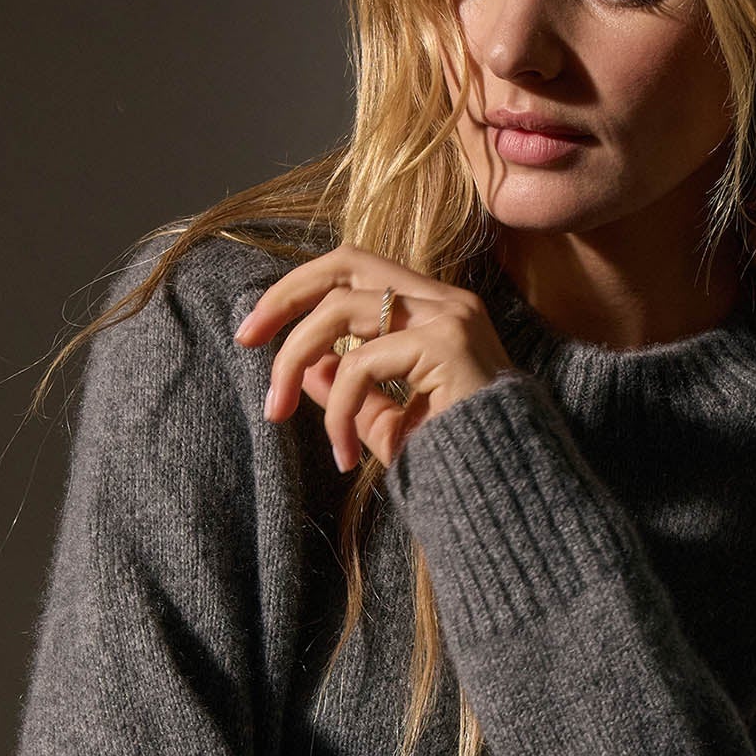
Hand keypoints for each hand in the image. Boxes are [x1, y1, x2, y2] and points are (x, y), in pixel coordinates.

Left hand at [233, 243, 514, 472]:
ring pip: (341, 311)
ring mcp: (449, 317)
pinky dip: (340, 410)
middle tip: (245, 340)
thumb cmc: (458, 461)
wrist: (510, 492)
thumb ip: (352, 390)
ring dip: (295, 360)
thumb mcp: (391, 421)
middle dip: (285, 297)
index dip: (299, 289)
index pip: (356, 268)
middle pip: (345, 263)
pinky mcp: (447, 345)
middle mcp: (445, 301)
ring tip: (280, 411)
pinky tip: (346, 452)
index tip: (256, 332)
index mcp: (435, 309)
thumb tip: (308, 368)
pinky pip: (362, 365)